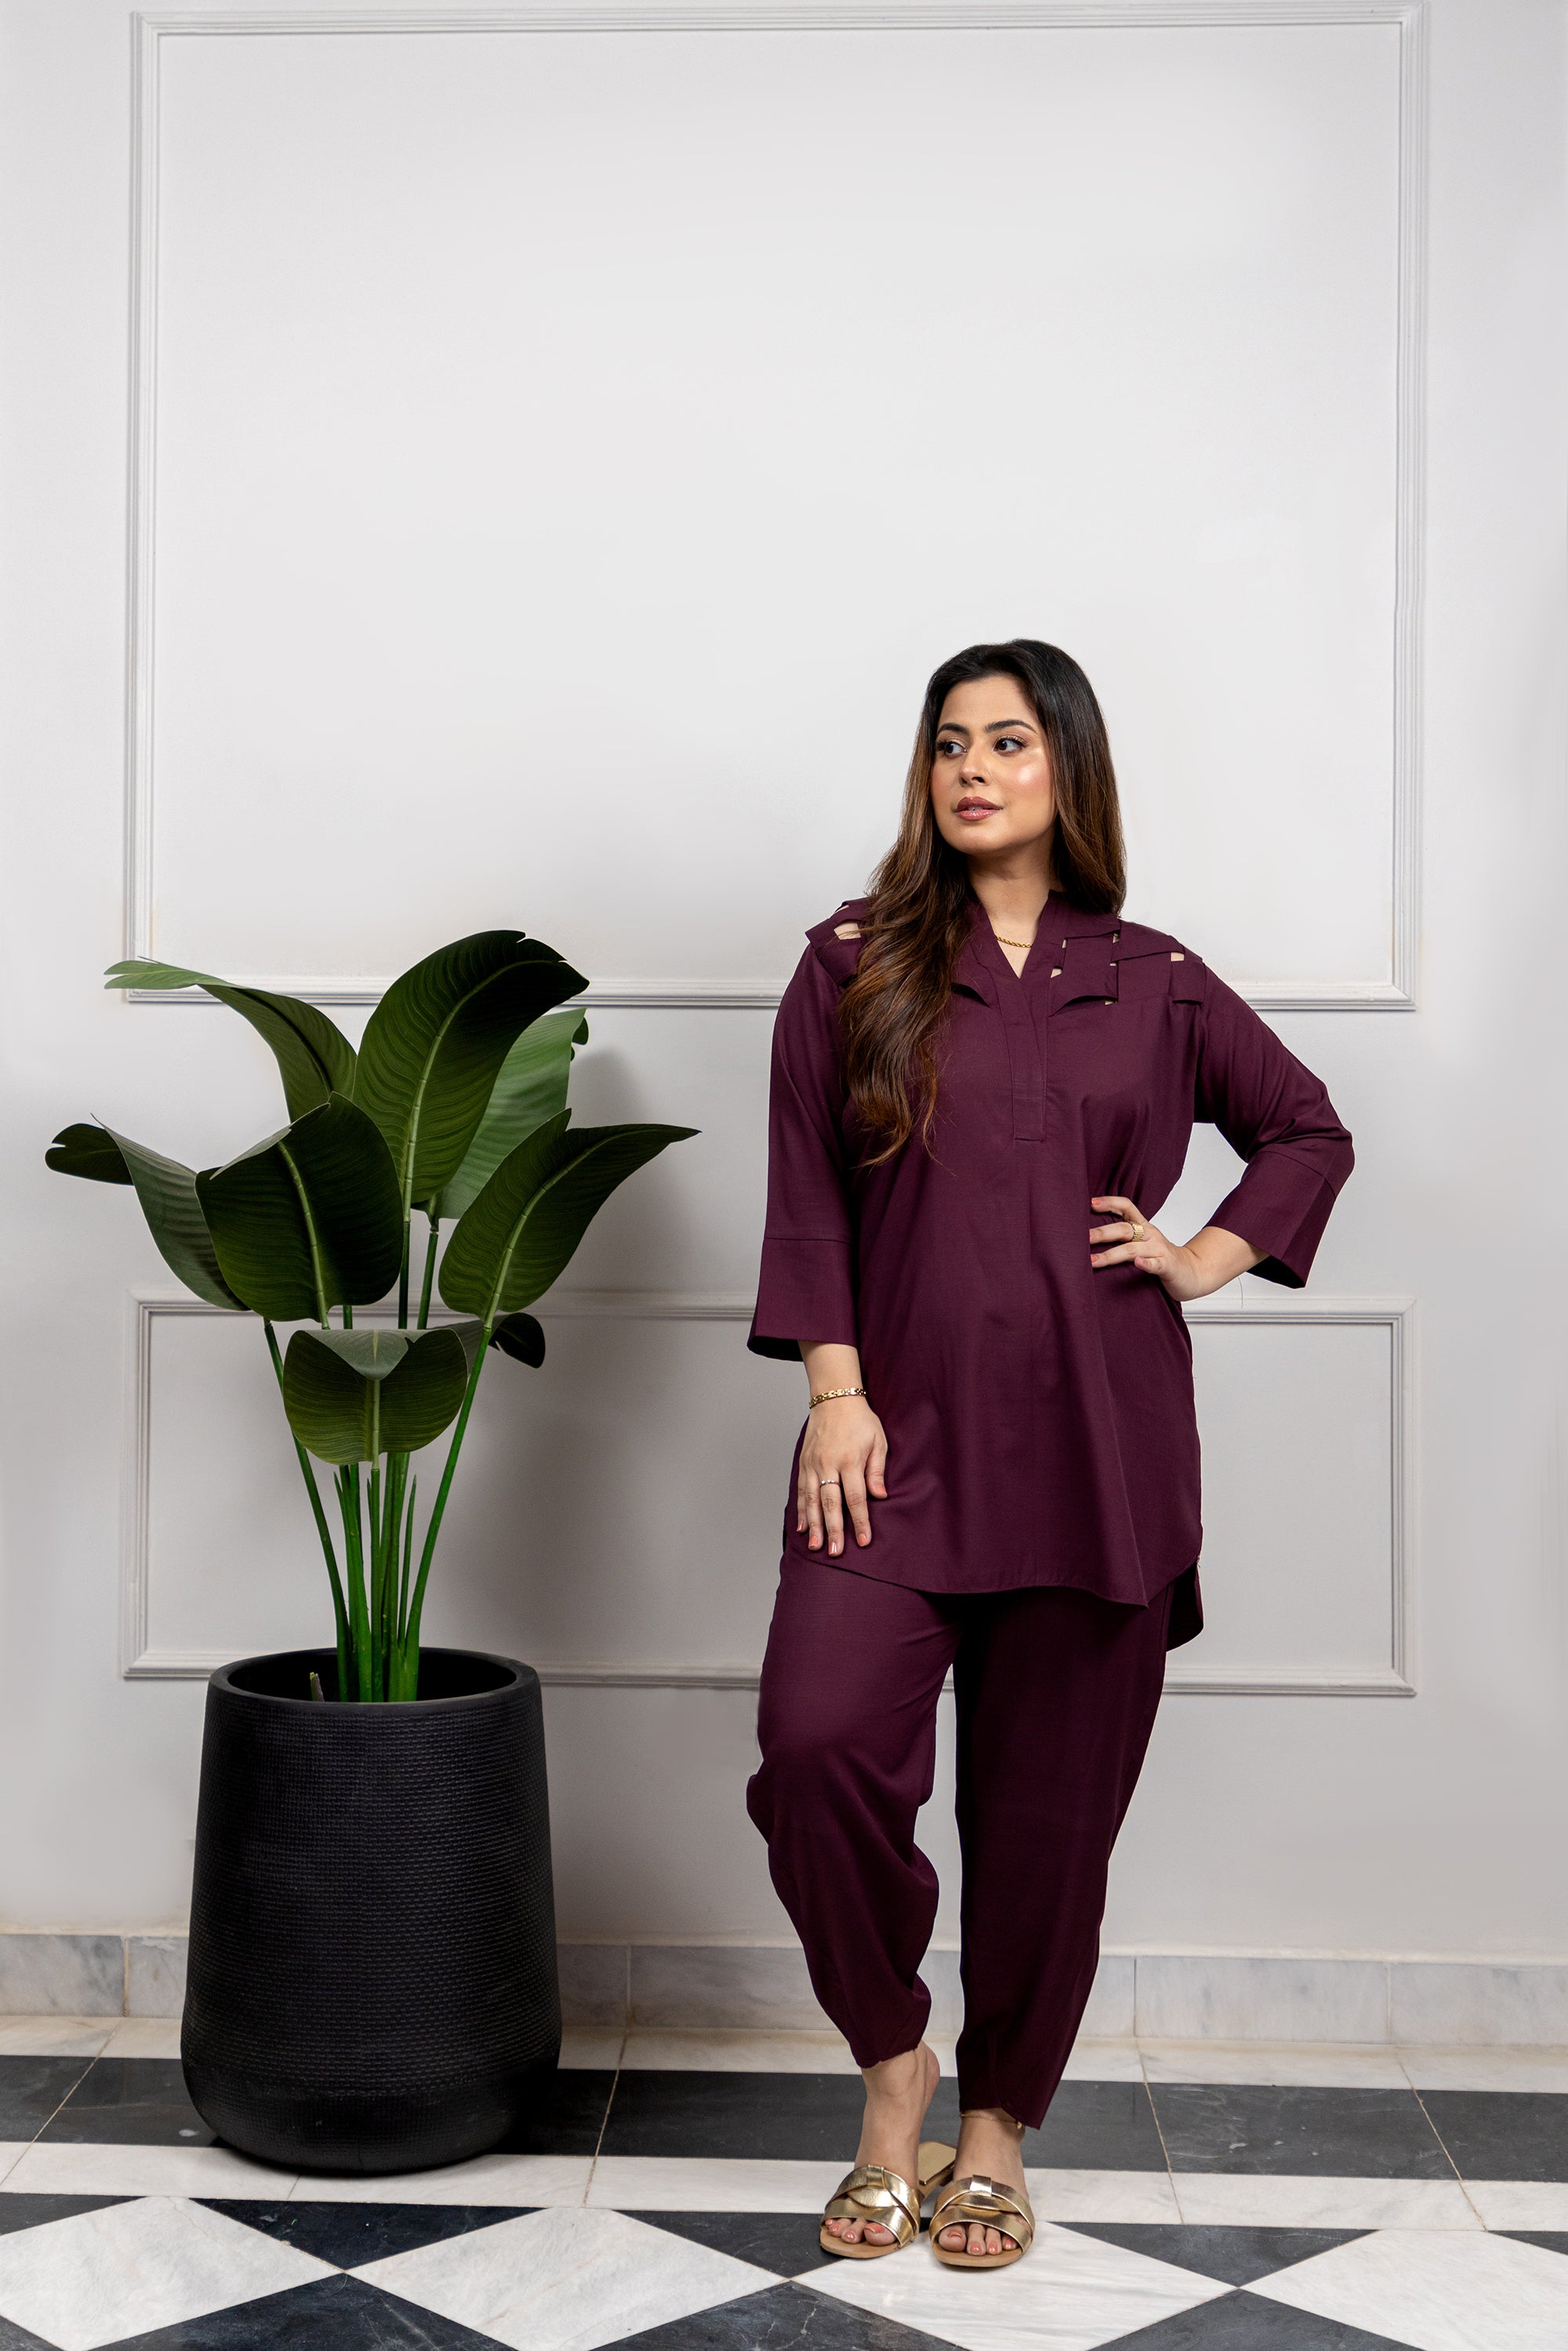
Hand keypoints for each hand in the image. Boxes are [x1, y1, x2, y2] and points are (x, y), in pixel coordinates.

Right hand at [798, 1397, 887, 1556]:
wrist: (834, 1398)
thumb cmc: (860, 1420)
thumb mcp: (878, 1440)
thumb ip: (876, 1469)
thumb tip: (879, 1495)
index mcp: (850, 1460)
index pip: (856, 1498)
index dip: (860, 1521)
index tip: (863, 1541)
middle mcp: (829, 1464)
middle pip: (831, 1503)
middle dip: (833, 1530)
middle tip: (835, 1551)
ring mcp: (813, 1464)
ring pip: (812, 1500)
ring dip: (814, 1525)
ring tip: (815, 1546)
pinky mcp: (804, 1463)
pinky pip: (802, 1491)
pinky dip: (801, 1510)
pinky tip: (802, 1527)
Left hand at [1089, 1198, 1264, 1301]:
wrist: (1193, 1272)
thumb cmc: (1161, 1258)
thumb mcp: (1142, 1243)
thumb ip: (1123, 1238)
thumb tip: (1088, 1234)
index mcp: (1143, 1227)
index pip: (1127, 1207)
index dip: (1109, 1202)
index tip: (1090, 1203)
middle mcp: (1151, 1235)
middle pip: (1124, 1229)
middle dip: (1101, 1233)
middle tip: (1082, 1238)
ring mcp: (1160, 1250)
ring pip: (1133, 1249)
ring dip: (1111, 1254)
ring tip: (1092, 1260)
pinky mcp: (1168, 1266)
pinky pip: (1157, 1264)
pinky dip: (1147, 1264)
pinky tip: (1138, 1264)